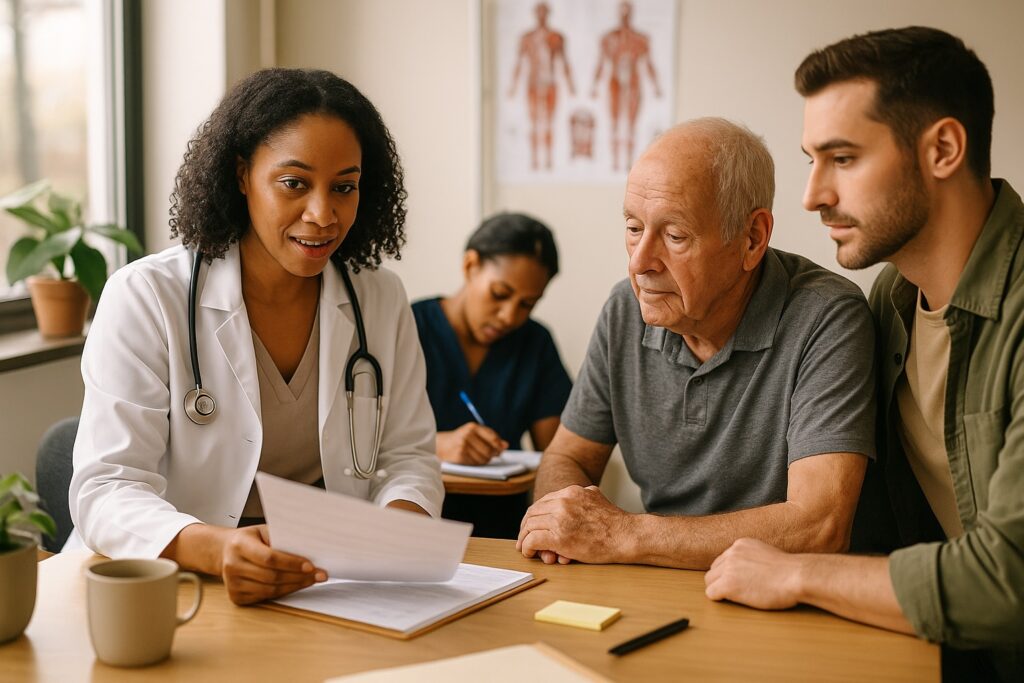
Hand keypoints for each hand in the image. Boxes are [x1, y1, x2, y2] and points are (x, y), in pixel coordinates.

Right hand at [219, 525, 326, 604]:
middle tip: (319, 575)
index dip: (291, 563)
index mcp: (239, 545)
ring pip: (270, 590)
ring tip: (311, 580)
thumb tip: (307, 548)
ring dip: (294, 586)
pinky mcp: (236, 597)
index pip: (269, 557)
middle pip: (271, 576)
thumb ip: (281, 538)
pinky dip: (283, 592)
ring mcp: (233, 584)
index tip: (310, 566)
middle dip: (299, 577)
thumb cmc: (249, 539)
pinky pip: (265, 597)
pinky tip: (295, 586)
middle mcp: (233, 565)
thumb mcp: (262, 530)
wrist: (225, 551)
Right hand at [436, 423, 507, 464]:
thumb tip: (505, 445)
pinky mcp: (459, 455)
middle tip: (491, 456)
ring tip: (481, 457)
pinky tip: (473, 460)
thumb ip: (491, 438)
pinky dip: (477, 464)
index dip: (499, 446)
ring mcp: (462, 445)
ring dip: (485, 460)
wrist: (442, 445)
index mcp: (473, 427)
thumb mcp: (475, 434)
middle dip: (492, 455)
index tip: (500, 450)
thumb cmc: (462, 439)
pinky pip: (475, 463)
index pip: (492, 437)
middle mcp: (467, 434)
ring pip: (483, 458)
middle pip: (489, 450)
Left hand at [516, 485, 633, 563]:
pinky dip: (527, 547)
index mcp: (571, 492)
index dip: (534, 515)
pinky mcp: (558, 537)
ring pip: (530, 526)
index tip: (532, 525)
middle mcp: (563, 502)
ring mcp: (560, 518)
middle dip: (525, 527)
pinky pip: (533, 540)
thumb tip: (584, 492)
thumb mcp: (598, 497)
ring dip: (524, 538)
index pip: (543, 502)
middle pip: (533, 513)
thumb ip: (586, 494)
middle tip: (523, 537)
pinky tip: (530, 552)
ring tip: (525, 547)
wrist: (626, 536)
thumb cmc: (616, 523)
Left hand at [704, 538, 803, 609]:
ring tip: (738, 596)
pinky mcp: (728, 584)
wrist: (796, 576)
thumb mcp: (766, 554)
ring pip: (710, 581)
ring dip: (720, 589)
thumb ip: (752, 558)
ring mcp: (728, 568)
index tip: (739, 581)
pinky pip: (711, 593)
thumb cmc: (790, 571)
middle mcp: (732, 553)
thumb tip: (745, 570)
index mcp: (741, 544)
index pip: (723, 560)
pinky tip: (734, 601)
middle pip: (714, 570)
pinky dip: (719, 598)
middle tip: (737, 591)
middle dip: (721, 581)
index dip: (729, 573)